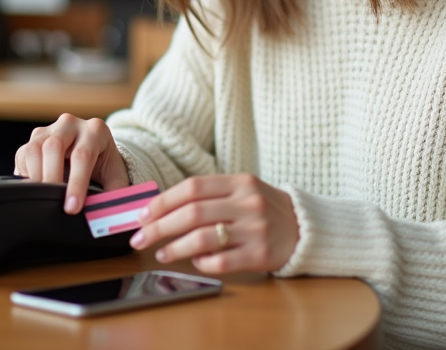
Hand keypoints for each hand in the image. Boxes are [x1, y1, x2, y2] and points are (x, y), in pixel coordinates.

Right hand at [14, 114, 130, 213]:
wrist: (95, 150)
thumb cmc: (105, 166)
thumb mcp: (116, 178)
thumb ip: (116, 194)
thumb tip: (109, 214)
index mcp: (96, 130)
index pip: (82, 155)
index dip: (77, 183)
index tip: (72, 208)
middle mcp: (71, 124)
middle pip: (54, 146)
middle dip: (52, 177)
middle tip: (51, 202)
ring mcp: (50, 129)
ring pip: (34, 148)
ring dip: (36, 176)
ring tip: (42, 197)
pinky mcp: (34, 139)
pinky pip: (23, 154)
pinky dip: (25, 174)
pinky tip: (34, 188)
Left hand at [129, 174, 298, 274]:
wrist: (305, 227)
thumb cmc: (264, 209)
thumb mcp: (243, 191)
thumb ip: (211, 195)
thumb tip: (163, 207)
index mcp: (241, 182)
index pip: (192, 188)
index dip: (163, 201)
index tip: (143, 214)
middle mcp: (248, 203)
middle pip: (192, 213)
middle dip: (159, 226)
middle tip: (140, 237)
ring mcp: (255, 229)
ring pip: (203, 238)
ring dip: (175, 247)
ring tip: (161, 253)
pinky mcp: (260, 254)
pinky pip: (222, 261)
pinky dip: (202, 262)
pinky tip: (194, 261)